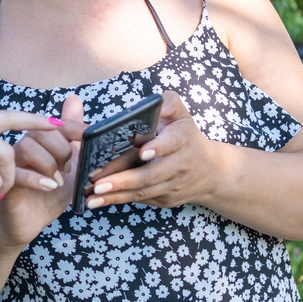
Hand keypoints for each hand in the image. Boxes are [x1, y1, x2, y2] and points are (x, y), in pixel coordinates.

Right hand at [0, 94, 85, 247]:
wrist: (30, 221)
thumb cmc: (47, 191)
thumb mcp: (69, 163)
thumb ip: (72, 135)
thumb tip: (74, 99)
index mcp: (37, 139)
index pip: (54, 123)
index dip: (72, 128)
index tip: (85, 141)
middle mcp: (22, 146)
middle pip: (39, 131)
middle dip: (60, 149)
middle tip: (68, 168)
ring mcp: (12, 164)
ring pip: (26, 147)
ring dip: (48, 163)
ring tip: (58, 180)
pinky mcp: (6, 183)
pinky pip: (17, 173)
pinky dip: (37, 179)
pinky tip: (50, 187)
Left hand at [83, 91, 213, 210]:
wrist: (210, 172)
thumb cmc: (187, 137)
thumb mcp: (182, 115)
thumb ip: (168, 103)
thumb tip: (153, 101)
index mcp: (182, 140)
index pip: (170, 144)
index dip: (157, 148)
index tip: (142, 151)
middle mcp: (178, 165)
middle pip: (151, 175)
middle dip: (123, 180)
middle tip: (98, 182)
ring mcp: (171, 186)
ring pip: (143, 192)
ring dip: (116, 195)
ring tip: (92, 196)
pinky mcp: (164, 199)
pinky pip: (140, 200)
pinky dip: (118, 200)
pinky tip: (98, 200)